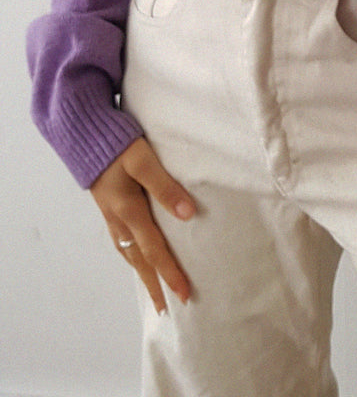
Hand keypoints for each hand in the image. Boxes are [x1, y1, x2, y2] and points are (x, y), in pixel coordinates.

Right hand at [89, 137, 195, 313]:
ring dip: (143, 273)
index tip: (184, 295)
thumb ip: (165, 186)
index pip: (154, 250)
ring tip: (155, 290)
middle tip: (167, 308)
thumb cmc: (116, 143)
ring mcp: (111, 214)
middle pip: (139, 260)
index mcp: (128, 210)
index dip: (170, 273)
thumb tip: (188, 214)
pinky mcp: (109, 206)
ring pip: (128, 252)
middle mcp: (118, 218)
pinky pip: (122, 240)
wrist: (83, 133)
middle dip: (155, 284)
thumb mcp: (143, 160)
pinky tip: (138, 257)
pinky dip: (132, 255)